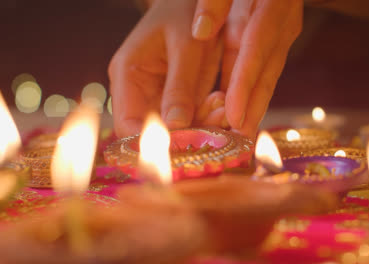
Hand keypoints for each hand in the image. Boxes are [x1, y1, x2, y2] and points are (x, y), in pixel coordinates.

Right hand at [109, 0, 222, 136]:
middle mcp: (139, 91)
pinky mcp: (179, 97)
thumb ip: (180, 87)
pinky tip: (222, 107)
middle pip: (153, 132)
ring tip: (224, 112)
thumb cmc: (185, 12)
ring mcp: (159, 95)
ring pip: (176, 128)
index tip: (182, 148)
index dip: (149, 145)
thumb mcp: (186, 46)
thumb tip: (175, 127)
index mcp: (128, 75)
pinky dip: (207, 117)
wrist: (195, 2)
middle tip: (216, 128)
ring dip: (201, 126)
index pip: (127, 125)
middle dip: (184, 135)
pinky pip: (191, 117)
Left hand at [192, 0, 302, 137]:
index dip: (245, 82)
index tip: (232, 115)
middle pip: (267, 69)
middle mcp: (284, 21)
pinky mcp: (277, 37)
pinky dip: (253, 91)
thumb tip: (201, 31)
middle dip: (253, 105)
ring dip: (255, 104)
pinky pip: (265, 68)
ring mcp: (285, 30)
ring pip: (269, 72)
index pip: (257, 46)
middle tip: (239, 140)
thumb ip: (216, 0)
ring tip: (240, 136)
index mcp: (274, 3)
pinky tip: (242, 111)